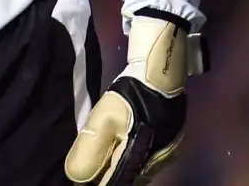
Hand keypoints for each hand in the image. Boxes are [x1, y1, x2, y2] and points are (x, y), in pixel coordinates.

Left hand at [64, 11, 205, 184]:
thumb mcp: (103, 117)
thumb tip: (76, 177)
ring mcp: (167, 155)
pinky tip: (122, 153)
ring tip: (102, 164)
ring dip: (121, 170)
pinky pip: (147, 161)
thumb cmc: (130, 95)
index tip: (82, 181)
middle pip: (129, 179)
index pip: (116, 182)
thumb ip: (91, 148)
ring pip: (138, 171)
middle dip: (109, 177)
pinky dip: (132, 160)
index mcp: (139, 158)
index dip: (97, 182)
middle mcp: (157, 163)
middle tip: (91, 170)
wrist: (159, 72)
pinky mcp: (171, 145)